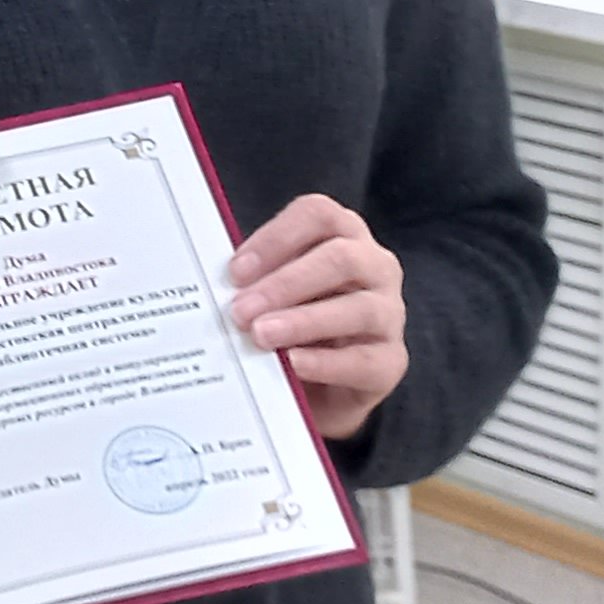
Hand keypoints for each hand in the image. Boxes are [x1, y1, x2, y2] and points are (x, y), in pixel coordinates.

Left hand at [226, 194, 403, 440]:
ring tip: (261, 336)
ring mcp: (389, 314)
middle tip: (241, 310)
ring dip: (303, 321)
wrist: (320, 388)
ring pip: (358, 308)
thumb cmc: (292, 324)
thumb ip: (253, 281)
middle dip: (285, 283)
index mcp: (344, 236)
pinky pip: (364, 359)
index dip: (276, 238)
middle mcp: (376, 267)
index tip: (235, 271)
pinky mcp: (391, 361)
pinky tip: (293, 364)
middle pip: (341, 258)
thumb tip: (211, 282)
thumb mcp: (273, 294)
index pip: (319, 215)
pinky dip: (326, 362)